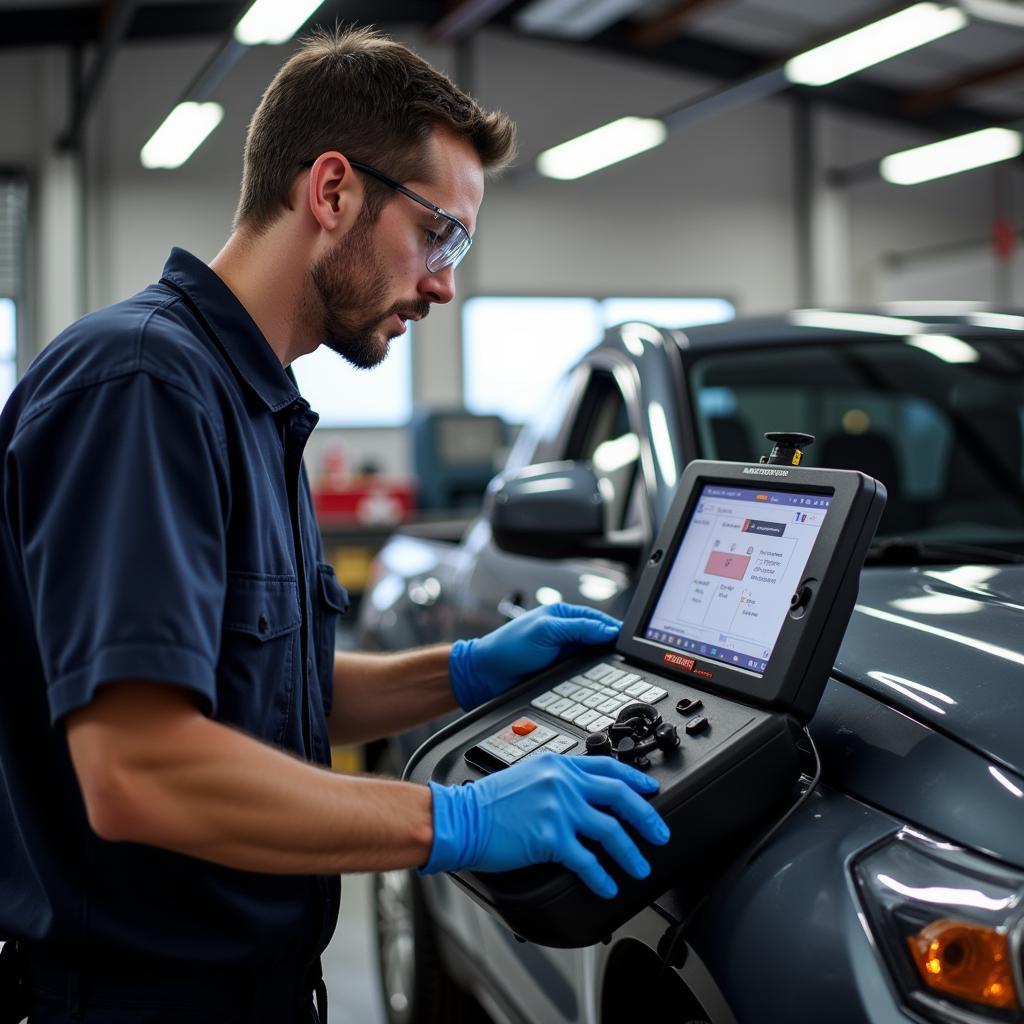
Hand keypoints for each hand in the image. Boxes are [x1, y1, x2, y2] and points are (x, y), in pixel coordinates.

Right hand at [421, 753, 669, 898]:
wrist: (460, 817)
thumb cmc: (486, 802)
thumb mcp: (527, 776)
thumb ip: (556, 782)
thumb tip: (581, 798)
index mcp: (558, 765)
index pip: (608, 767)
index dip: (635, 778)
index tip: (650, 789)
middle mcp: (562, 783)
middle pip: (619, 796)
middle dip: (646, 816)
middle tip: (660, 832)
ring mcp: (558, 809)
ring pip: (610, 830)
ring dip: (630, 852)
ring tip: (640, 867)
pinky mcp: (550, 836)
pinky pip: (586, 860)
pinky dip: (602, 876)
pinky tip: (608, 886)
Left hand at [449, 603, 621, 709]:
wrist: (486, 675)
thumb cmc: (508, 647)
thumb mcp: (546, 632)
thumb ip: (578, 629)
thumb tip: (609, 630)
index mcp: (564, 615)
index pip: (598, 619)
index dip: (614, 630)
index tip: (629, 642)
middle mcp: (567, 633)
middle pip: (600, 640)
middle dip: (611, 649)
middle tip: (626, 660)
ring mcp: (565, 654)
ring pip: (595, 660)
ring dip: (603, 667)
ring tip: (616, 673)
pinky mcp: (562, 673)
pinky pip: (584, 675)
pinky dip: (592, 679)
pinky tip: (599, 684)